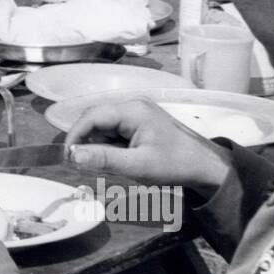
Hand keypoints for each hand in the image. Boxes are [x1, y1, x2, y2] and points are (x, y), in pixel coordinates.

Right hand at [64, 97, 233, 198]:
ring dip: (100, 147)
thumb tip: (72, 156)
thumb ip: (104, 160)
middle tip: (83, 166)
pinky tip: (120, 162)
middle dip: (87, 143)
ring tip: (110, 166)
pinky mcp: (140, 124)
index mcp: (132, 110)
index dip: (75, 135)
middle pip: (96, 120)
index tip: (66, 157)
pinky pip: (115, 133)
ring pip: (104, 128)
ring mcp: (136, 114)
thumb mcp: (138, 166)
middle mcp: (132, 106)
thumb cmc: (175, 165)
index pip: (91, 116)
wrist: (207, 167)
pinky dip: (111, 148)